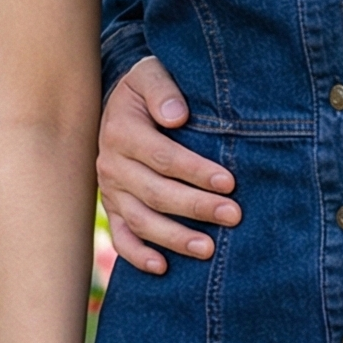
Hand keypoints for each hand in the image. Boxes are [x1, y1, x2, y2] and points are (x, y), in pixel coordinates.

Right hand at [96, 57, 238, 275]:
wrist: (119, 101)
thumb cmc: (147, 88)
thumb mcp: (151, 75)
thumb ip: (163, 90)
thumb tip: (178, 116)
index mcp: (122, 131)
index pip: (163, 157)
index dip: (196, 171)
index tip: (230, 182)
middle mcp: (112, 164)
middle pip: (156, 193)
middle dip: (196, 207)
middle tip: (233, 216)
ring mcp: (110, 190)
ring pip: (140, 221)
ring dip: (174, 238)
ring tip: (208, 249)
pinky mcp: (112, 207)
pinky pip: (122, 236)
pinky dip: (138, 256)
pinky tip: (163, 267)